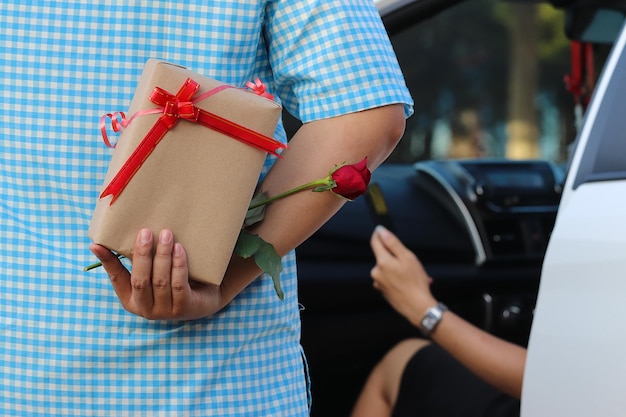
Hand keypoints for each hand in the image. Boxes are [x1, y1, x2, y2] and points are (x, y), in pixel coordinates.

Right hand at [89, 228, 221, 319]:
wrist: (205, 298)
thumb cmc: (174, 280)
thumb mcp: (154, 273)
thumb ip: (141, 260)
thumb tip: (124, 232)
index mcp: (131, 300)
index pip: (116, 278)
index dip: (107, 261)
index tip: (96, 244)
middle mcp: (145, 309)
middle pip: (140, 280)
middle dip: (142, 254)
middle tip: (145, 232)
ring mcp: (165, 311)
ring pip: (160, 281)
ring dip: (163, 255)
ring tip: (167, 234)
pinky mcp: (184, 308)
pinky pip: (179, 284)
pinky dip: (178, 265)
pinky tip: (179, 249)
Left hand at [370, 226, 436, 325]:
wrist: (418, 308)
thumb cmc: (415, 283)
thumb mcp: (407, 257)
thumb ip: (393, 243)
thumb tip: (382, 231)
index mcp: (382, 262)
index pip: (375, 242)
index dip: (379, 234)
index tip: (382, 230)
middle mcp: (377, 273)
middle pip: (384, 257)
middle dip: (397, 257)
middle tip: (412, 263)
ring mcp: (380, 284)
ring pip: (390, 270)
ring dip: (402, 270)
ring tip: (417, 276)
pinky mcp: (384, 292)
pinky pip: (392, 280)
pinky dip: (401, 280)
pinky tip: (412, 283)